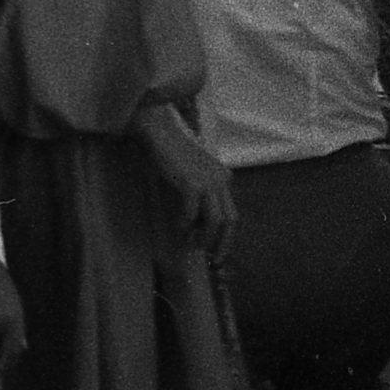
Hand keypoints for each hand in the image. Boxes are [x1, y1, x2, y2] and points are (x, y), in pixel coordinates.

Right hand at [142, 115, 235, 250]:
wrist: (158, 132)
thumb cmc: (169, 151)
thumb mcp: (190, 172)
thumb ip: (198, 189)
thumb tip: (196, 219)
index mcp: (223, 177)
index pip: (230, 213)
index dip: (226, 235)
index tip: (217, 250)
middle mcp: (221, 180)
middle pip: (230, 219)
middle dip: (222, 242)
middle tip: (212, 257)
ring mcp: (208, 181)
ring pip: (215, 220)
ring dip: (204, 237)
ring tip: (193, 245)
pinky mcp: (192, 182)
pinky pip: (192, 212)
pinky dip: (185, 224)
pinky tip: (178, 228)